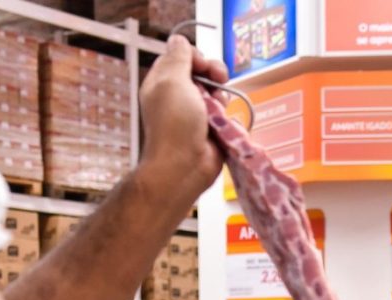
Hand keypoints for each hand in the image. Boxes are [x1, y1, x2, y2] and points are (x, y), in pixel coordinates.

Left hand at [138, 35, 228, 204]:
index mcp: (163, 82)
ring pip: (217, 93)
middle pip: (203, 72)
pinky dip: (229, 116)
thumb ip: (178, 57)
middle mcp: (178, 96)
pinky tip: (225, 123)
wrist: (184, 166)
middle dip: (214, 74)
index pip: (182, 56)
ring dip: (222, 96)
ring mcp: (196, 114)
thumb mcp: (172, 82)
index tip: (203, 67)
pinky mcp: (211, 129)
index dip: (196, 57)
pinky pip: (226, 114)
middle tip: (219, 80)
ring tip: (219, 108)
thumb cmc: (174, 125)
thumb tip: (179, 41)